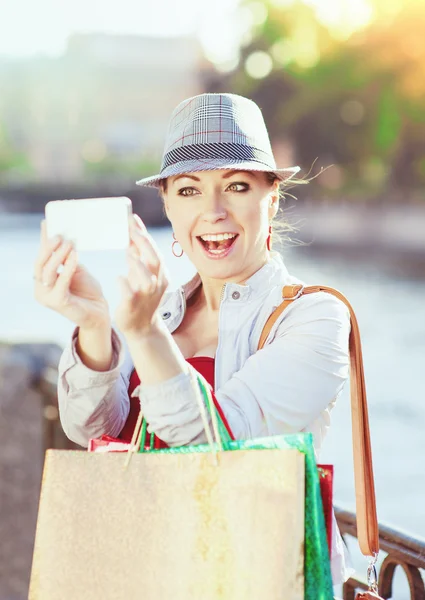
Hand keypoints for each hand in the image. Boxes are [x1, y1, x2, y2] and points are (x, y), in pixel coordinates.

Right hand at [33, 220, 109, 329]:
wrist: (99, 312)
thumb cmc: (87, 291)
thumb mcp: (76, 268)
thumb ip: (67, 257)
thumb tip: (63, 236)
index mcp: (42, 279)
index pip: (41, 256)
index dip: (44, 240)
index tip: (48, 222)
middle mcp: (40, 288)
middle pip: (40, 263)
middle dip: (49, 247)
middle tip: (60, 234)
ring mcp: (46, 297)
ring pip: (48, 271)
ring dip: (58, 255)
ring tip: (69, 243)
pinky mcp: (57, 302)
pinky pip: (61, 282)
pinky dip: (67, 268)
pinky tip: (75, 256)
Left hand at [114, 214, 168, 338]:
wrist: (143, 327)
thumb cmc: (141, 296)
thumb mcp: (141, 274)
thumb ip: (138, 255)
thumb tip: (132, 233)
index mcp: (160, 274)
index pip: (154, 250)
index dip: (144, 234)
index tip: (132, 218)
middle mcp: (157, 283)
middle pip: (155, 261)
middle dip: (144, 244)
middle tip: (131, 229)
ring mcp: (146, 296)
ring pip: (148, 279)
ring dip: (138, 265)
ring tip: (128, 253)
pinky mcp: (134, 306)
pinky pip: (131, 294)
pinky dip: (125, 285)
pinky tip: (120, 278)